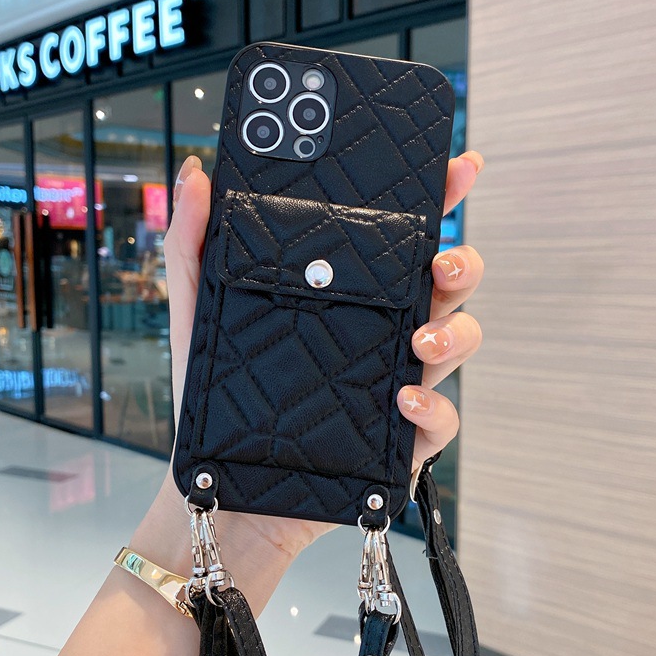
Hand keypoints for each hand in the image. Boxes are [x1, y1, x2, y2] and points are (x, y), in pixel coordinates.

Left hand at [134, 152, 483, 574]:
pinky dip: (433, 409)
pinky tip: (403, 401)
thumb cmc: (216, 398)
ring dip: (453, 334)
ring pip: (457, 344)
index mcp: (346, 297)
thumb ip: (194, 243)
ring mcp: (394, 385)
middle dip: (462, 263)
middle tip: (441, 261)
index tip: (457, 168)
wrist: (219, 488)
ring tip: (417, 341)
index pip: (401, 241)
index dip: (437, 202)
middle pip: (445, 287)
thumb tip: (196, 173)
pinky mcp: (397, 442)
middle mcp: (379, 334)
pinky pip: (439, 421)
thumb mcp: (201, 313)